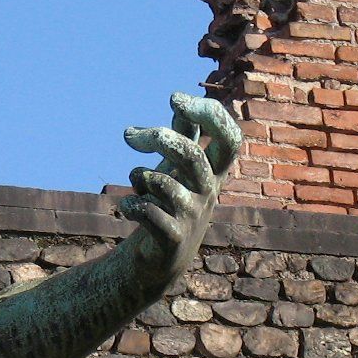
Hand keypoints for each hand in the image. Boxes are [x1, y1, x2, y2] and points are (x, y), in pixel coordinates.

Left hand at [119, 92, 241, 285]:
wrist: (160, 259)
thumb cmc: (170, 204)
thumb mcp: (177, 167)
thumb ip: (181, 135)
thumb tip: (179, 98)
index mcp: (213, 172)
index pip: (230, 139)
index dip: (210, 114)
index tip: (174, 98)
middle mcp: (207, 193)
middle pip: (191, 155)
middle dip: (159, 139)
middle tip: (128, 135)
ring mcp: (191, 217)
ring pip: (163, 184)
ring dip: (140, 177)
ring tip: (136, 182)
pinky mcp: (172, 238)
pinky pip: (148, 212)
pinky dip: (131, 203)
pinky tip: (128, 206)